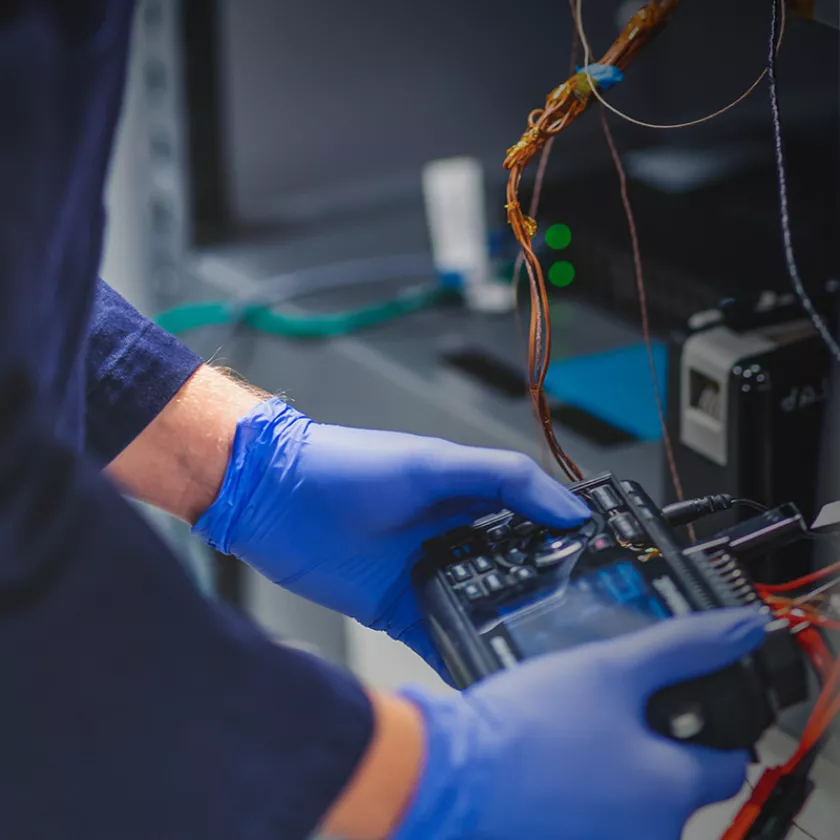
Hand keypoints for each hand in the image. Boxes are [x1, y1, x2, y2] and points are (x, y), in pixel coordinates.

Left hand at [192, 399, 589, 673]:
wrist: (272, 498)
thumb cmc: (348, 467)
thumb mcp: (432, 464)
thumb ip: (502, 479)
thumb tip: (570, 508)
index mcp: (471, 500)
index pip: (536, 522)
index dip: (571, 543)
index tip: (612, 568)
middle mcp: (456, 540)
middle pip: (516, 572)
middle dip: (548, 596)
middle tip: (589, 626)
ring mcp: (429, 577)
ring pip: (484, 608)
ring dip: (509, 628)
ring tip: (549, 656)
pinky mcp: (399, 610)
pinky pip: (442, 639)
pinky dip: (464, 655)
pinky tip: (491, 674)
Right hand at [391, 608, 766, 839]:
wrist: (451, 772)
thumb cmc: (528, 726)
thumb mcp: (610, 667)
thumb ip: (683, 647)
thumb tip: (742, 628)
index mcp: (671, 789)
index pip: (729, 761)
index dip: (710, 720)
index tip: (680, 699)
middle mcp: (650, 832)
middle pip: (676, 777)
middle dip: (652, 738)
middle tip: (611, 702)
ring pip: (632, 794)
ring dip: (614, 760)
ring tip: (572, 724)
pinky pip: (594, 811)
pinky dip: (583, 784)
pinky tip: (551, 755)